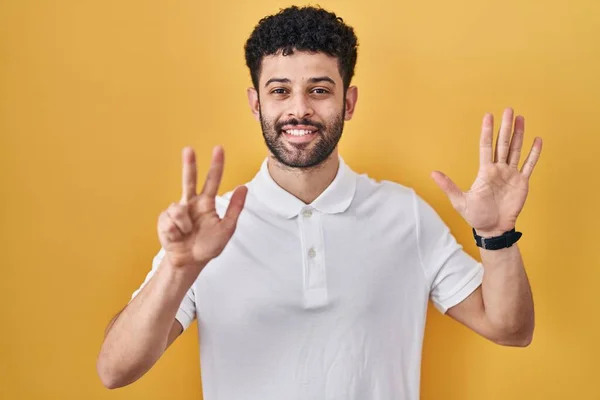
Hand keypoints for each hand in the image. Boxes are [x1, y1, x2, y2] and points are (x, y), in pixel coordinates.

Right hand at [157, 146, 247, 271]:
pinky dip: (175, 230)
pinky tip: (177, 236)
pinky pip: (169, 220)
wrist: (188, 262)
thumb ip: (235, 208)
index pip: (212, 180)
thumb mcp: (226, 229)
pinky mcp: (164, 219)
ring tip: (187, 234)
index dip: (216, 165)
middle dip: (188, 164)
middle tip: (189, 149)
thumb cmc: (208, 247)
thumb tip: (244, 187)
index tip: (219, 148)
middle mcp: (191, 203)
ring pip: (178, 208)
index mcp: (206, 203)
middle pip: (189, 179)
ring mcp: (177, 211)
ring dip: (184, 225)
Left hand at [431, 108, 542, 236]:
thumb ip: (448, 186)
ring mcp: (511, 175)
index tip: (489, 115)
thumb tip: (433, 173)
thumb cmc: (475, 216)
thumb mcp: (459, 201)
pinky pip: (529, 165)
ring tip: (522, 118)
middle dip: (506, 126)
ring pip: (516, 150)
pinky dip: (533, 153)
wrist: (492, 229)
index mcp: (484, 171)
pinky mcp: (522, 183)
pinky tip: (537, 140)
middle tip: (509, 110)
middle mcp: (498, 169)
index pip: (486, 146)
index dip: (487, 131)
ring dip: (519, 135)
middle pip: (503, 143)